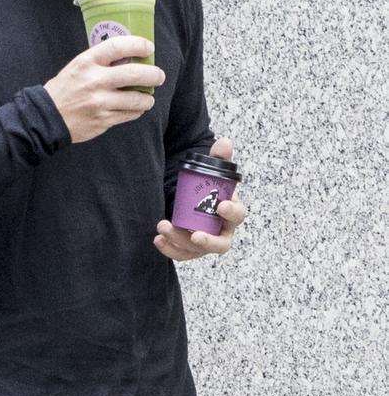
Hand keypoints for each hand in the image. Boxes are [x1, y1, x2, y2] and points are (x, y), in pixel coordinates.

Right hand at [44, 37, 165, 142]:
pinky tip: (135, 108)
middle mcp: (94, 81)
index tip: (148, 47)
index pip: (117, 46)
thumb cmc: (65, 88)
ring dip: (147, 98)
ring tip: (148, 97)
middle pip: (134, 74)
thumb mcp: (78, 66)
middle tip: (159, 76)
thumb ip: (101, 61)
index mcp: (87, 62)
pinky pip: (129, 114)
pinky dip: (136, 111)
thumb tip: (130, 57)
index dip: (138, 44)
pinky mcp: (103, 120)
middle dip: (153, 74)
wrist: (48, 116)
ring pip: (136, 99)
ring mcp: (100, 102)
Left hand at [153, 136, 244, 260]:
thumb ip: (219, 156)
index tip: (220, 206)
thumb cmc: (206, 185)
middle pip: (220, 243)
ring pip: (196, 250)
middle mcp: (221, 231)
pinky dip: (170, 249)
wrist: (190, 195)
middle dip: (208, 241)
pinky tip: (158, 239)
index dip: (232, 212)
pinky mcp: (189, 248)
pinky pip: (182, 253)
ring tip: (163, 227)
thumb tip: (224, 142)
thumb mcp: (212, 168)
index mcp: (231, 211)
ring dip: (180, 241)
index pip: (238, 215)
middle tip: (196, 236)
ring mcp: (205, 241)